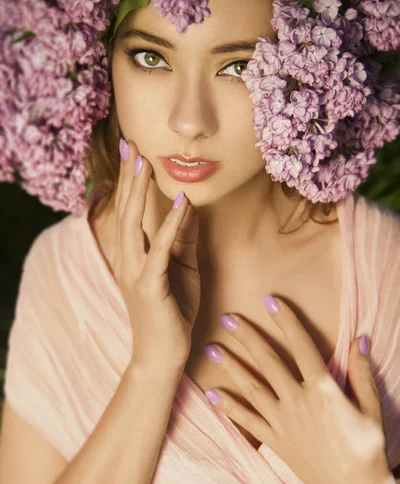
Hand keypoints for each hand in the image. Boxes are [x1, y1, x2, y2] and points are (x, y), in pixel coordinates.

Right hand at [112, 139, 200, 372]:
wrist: (164, 356)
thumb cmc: (173, 312)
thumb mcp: (183, 269)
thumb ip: (182, 238)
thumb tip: (187, 206)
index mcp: (134, 255)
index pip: (129, 211)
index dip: (131, 181)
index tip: (133, 153)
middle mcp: (128, 260)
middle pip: (126, 210)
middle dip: (129, 177)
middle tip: (131, 145)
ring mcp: (136, 273)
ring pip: (133, 224)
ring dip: (140, 192)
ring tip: (144, 163)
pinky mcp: (151, 287)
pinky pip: (160, 250)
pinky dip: (169, 225)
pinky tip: (179, 203)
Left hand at [203, 295, 391, 483]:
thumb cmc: (368, 448)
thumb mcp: (371, 408)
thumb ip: (362, 372)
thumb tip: (360, 338)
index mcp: (322, 388)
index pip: (301, 345)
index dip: (286, 320)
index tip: (270, 300)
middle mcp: (297, 400)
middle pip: (268, 361)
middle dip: (247, 337)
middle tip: (227, 317)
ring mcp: (283, 421)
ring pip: (251, 387)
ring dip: (230, 366)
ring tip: (211, 349)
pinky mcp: (275, 440)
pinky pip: (248, 422)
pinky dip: (229, 408)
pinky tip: (212, 395)